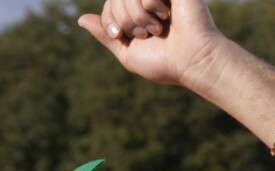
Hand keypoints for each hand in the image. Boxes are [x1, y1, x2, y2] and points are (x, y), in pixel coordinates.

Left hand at [76, 0, 225, 87]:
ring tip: (156, 28)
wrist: (193, 61)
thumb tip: (81, 19)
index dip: (109, 17)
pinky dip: (151, 5)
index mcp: (139, 12)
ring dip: (138, 15)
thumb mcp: (127, 53)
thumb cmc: (164, 62)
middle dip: (124, 18)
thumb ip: (106, 35)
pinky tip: (167, 15)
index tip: (118, 35)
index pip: (111, 2)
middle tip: (144, 34)